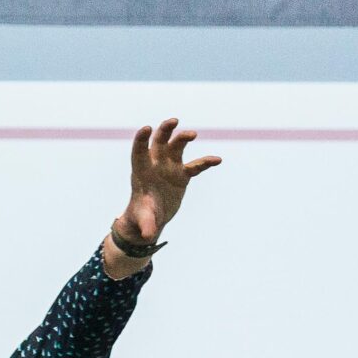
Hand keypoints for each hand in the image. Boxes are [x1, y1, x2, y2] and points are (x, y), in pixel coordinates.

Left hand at [117, 117, 221, 242]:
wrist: (152, 218)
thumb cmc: (142, 216)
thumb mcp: (143, 220)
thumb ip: (146, 225)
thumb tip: (148, 235)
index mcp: (141, 172)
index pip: (139, 152)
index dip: (141, 140)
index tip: (146, 128)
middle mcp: (156, 165)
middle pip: (159, 142)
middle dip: (165, 130)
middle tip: (173, 121)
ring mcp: (170, 167)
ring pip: (177, 147)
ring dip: (183, 138)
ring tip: (192, 134)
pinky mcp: (182, 174)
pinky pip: (196, 165)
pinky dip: (206, 162)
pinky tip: (218, 160)